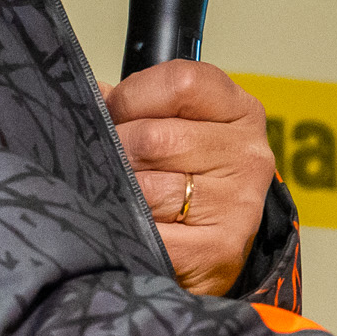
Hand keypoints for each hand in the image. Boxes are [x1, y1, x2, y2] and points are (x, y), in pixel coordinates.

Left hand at [104, 60, 275, 295]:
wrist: (216, 252)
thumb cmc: (190, 181)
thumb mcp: (178, 129)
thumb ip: (139, 106)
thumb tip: (88, 95)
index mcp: (240, 112)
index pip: (180, 83)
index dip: (131, 98)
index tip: (115, 116)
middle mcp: (247, 155)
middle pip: (154, 139)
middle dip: (115, 152)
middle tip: (107, 166)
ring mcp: (238, 204)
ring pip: (146, 189)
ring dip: (117, 195)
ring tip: (120, 200)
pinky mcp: (220, 250)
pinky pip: (149, 234)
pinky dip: (125, 232)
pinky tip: (127, 230)